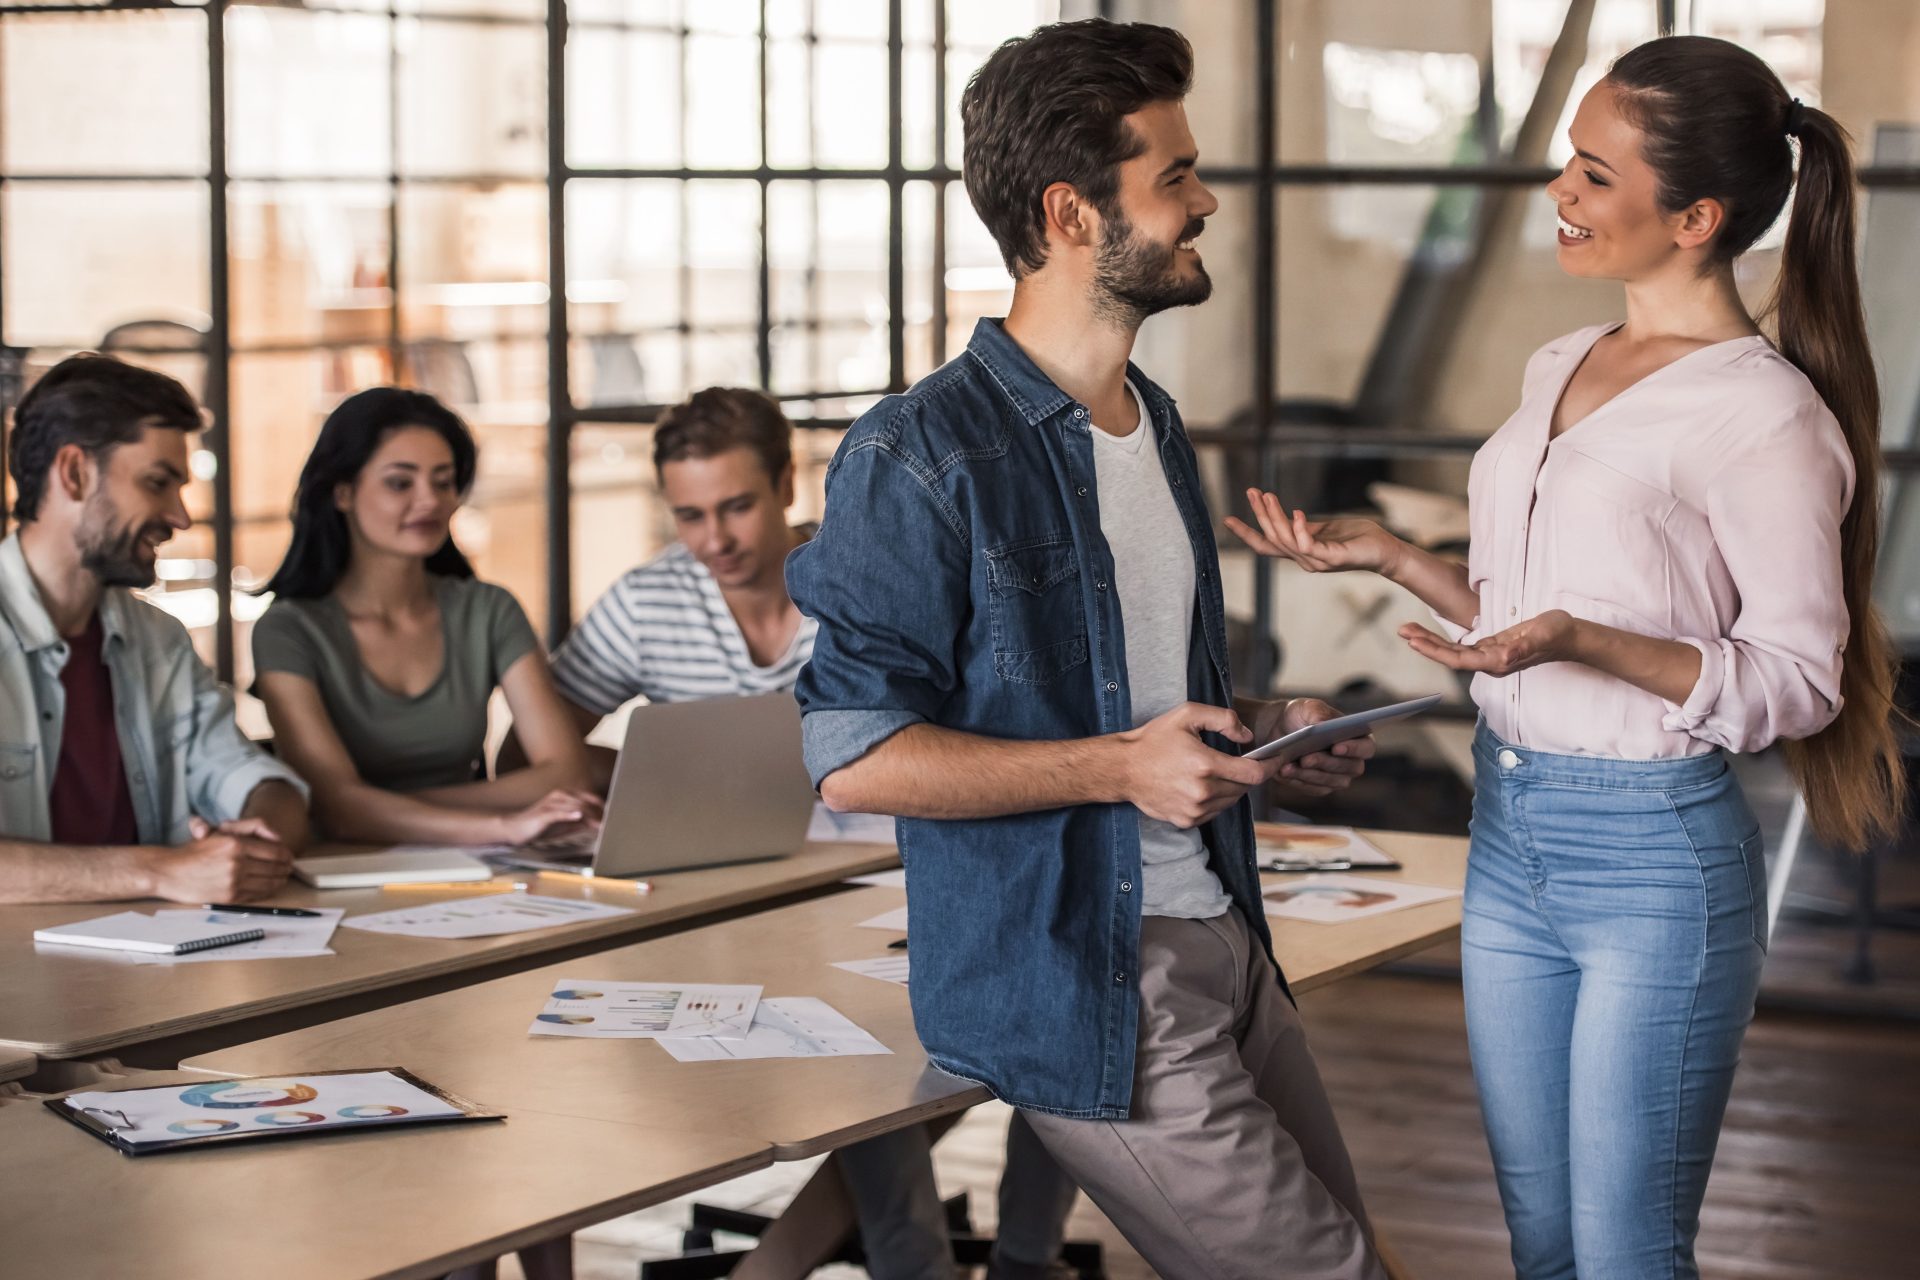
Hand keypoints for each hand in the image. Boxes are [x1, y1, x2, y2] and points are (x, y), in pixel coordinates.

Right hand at [143, 817, 294, 902]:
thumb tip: (277, 836)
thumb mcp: (220, 831)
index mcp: (235, 843)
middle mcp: (236, 862)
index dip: (286, 854)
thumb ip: (251, 827)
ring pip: (271, 882)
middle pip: (277, 867)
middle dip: (286, 867)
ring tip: (281, 877)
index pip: (276, 850)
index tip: (288, 856)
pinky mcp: (230, 898)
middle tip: (288, 867)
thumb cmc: (194, 851)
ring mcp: (233, 881)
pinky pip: (257, 894)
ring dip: (280, 880)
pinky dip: (266, 890)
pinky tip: (267, 886)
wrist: (167, 872)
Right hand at [497, 788, 604, 844]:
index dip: (602, 808)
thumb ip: (577, 822)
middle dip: (599, 813)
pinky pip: (559, 813)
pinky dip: (569, 814)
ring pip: (575, 807)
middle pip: (585, 802)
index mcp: (565, 796)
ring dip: (590, 816)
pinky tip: (579, 817)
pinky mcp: (543, 813)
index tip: (613, 817)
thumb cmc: (538, 826)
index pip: (589, 799)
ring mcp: (551, 803)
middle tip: (611, 824)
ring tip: (601, 824)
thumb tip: (594, 823)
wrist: (514, 828)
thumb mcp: (562, 824)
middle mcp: (559, 796)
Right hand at [1120, 702, 1269, 829]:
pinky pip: (1214, 812)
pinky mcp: (1186, 820)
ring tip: (1217, 771)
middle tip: (1241, 761)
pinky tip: (1203, 785)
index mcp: (1205, 764)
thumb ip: (1223, 719)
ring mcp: (1194, 809)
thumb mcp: (1187, 714)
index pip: (1253, 773)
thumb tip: (1247, 737)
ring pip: (1231, 801)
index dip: (1270, 766)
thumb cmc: (1154, 739)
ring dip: (1232, 787)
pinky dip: (1216, 800)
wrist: (1123, 769)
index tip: (1277, 760)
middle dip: (1248, 774)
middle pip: (1244, 788)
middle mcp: (1202, 791)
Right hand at [1224, 489, 1403, 575]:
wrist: (1385, 550)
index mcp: (1300, 553)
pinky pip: (1309, 546)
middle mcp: (1304, 561)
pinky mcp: (1333, 558)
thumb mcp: (1323, 530)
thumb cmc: (1356, 538)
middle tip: (1251, 491)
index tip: (1226, 519)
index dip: (1246, 533)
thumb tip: (1285, 517)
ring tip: (1267, 495)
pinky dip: (1299, 529)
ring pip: (1286, 540)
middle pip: (1272, 539)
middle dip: (1259, 515)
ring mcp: (1318, 561)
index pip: (1266, 545)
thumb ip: (1303, 527)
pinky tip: (1296, 512)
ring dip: (1275, 516)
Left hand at [1253, 698, 1375, 796]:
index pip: (1366, 748)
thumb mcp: (1307, 707)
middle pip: (1348, 769)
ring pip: (1328, 781)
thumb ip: (1318, 712)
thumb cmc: (1301, 715)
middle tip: (1305, 759)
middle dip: (1325, 763)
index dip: (1354, 749)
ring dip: (1307, 774)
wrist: (1279, 729)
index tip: (1336, 747)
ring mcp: (1337, 777)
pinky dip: (1297, 780)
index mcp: (1357, 738)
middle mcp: (1352, 761)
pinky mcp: (1319, 787)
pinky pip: (1311, 788)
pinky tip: (1283, 772)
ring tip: (1287, 766)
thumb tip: (1323, 725)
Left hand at [1399, 610, 1579, 675]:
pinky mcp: (1491, 646)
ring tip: (1407, 629)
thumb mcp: (1541, 635)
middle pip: (1449, 656)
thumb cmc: (1557, 634)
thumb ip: (1523, 648)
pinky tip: (1428, 633)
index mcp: (1497, 661)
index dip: (1435, 651)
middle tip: (1402, 630)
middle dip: (1424, 644)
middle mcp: (1489, 661)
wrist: (1570, 636)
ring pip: (1452, 651)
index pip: (1458, 659)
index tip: (1414, 641)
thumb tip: (1503, 657)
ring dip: (1429, 641)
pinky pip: (1460, 646)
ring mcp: (1489, 655)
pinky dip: (1442, 639)